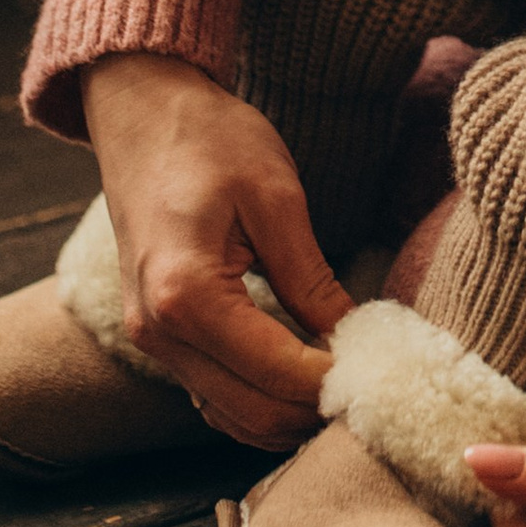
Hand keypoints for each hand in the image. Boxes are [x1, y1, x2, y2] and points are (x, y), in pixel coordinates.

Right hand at [81, 56, 352, 447]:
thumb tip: (353, 339)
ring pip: (232, 416)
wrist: (140, 110)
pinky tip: (300, 376)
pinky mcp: (155, 336)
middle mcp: (158, 333)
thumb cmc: (208, 139)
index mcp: (186, 295)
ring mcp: (150, 340)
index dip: (338, 382)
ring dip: (290, 413)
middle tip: (373, 380)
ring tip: (344, 379)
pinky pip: (212, 395)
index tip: (385, 369)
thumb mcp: (274, 197)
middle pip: (255, 413)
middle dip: (318, 407)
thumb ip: (311, 278)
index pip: (278, 375)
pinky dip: (258, 401)